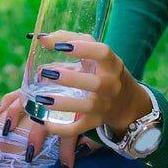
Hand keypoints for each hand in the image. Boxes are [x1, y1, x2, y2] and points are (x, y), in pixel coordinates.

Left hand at [0, 31, 140, 166]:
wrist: (126, 102)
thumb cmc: (103, 70)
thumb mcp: (94, 53)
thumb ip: (69, 41)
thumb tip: (42, 39)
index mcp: (111, 63)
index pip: (102, 53)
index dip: (83, 48)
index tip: (61, 47)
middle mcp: (111, 85)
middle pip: (94, 83)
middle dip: (70, 79)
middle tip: (47, 74)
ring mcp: (104, 105)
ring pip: (86, 107)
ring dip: (63, 104)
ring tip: (41, 98)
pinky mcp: (95, 121)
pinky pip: (78, 127)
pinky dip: (61, 128)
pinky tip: (43, 121)